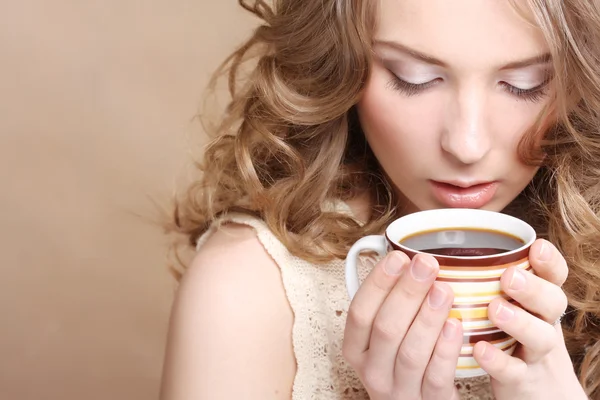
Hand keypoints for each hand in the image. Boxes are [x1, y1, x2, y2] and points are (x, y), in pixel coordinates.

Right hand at [342, 251, 462, 399]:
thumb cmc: (401, 363)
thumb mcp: (383, 338)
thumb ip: (387, 304)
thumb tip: (404, 257)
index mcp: (356, 349)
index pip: (359, 313)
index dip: (378, 283)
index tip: (398, 257)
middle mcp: (373, 370)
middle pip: (386, 328)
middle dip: (407, 292)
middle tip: (426, 264)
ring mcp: (401, 390)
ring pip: (411, 352)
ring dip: (428, 317)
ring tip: (444, 289)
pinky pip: (437, 377)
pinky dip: (446, 350)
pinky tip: (456, 325)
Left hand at [473, 239, 587, 399]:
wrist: (538, 389)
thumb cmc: (510, 334)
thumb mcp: (509, 304)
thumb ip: (484, 278)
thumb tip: (430, 251)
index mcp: (539, 299)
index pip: (554, 276)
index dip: (550, 262)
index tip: (537, 247)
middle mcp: (543, 322)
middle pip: (552, 302)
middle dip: (533, 288)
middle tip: (509, 277)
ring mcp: (535, 352)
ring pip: (540, 337)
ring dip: (519, 322)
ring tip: (494, 310)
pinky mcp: (522, 379)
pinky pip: (515, 371)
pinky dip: (499, 361)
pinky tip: (479, 349)